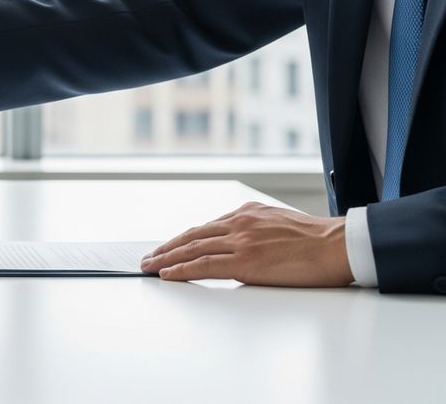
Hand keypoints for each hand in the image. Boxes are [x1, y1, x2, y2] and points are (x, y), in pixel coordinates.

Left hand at [140, 202, 352, 286]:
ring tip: (149, 268)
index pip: (206, 227)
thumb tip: (244, 248)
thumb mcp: (280, 224)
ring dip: (166, 259)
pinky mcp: (245, 261)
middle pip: (192, 236)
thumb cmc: (319, 241)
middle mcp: (239, 222)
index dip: (183, 239)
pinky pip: (204, 265)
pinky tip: (168, 275)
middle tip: (147, 258)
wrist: (340, 245)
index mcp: (248, 213)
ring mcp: (241, 240)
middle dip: (166, 248)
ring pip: (192, 249)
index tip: (167, 247)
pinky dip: (182, 270)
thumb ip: (257, 231)